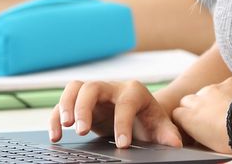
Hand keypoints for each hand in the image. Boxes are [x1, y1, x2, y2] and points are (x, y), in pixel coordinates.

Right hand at [50, 80, 182, 148]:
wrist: (138, 115)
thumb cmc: (148, 120)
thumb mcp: (160, 127)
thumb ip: (168, 134)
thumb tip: (175, 144)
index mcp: (134, 92)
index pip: (126, 103)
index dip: (123, 122)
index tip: (121, 144)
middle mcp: (111, 88)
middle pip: (93, 87)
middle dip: (85, 107)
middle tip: (82, 131)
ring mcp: (94, 94)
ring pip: (74, 88)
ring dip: (66, 106)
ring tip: (65, 127)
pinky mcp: (80, 103)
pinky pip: (62, 104)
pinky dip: (56, 117)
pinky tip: (56, 136)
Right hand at [171, 76, 231, 153]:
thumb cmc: (231, 140)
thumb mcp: (207, 143)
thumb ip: (197, 131)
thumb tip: (198, 131)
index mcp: (189, 117)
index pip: (177, 113)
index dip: (185, 118)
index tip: (192, 123)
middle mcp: (198, 99)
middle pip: (188, 99)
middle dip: (195, 106)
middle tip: (207, 115)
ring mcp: (214, 88)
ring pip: (208, 90)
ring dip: (214, 98)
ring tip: (227, 110)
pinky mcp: (229, 82)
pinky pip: (227, 85)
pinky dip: (231, 91)